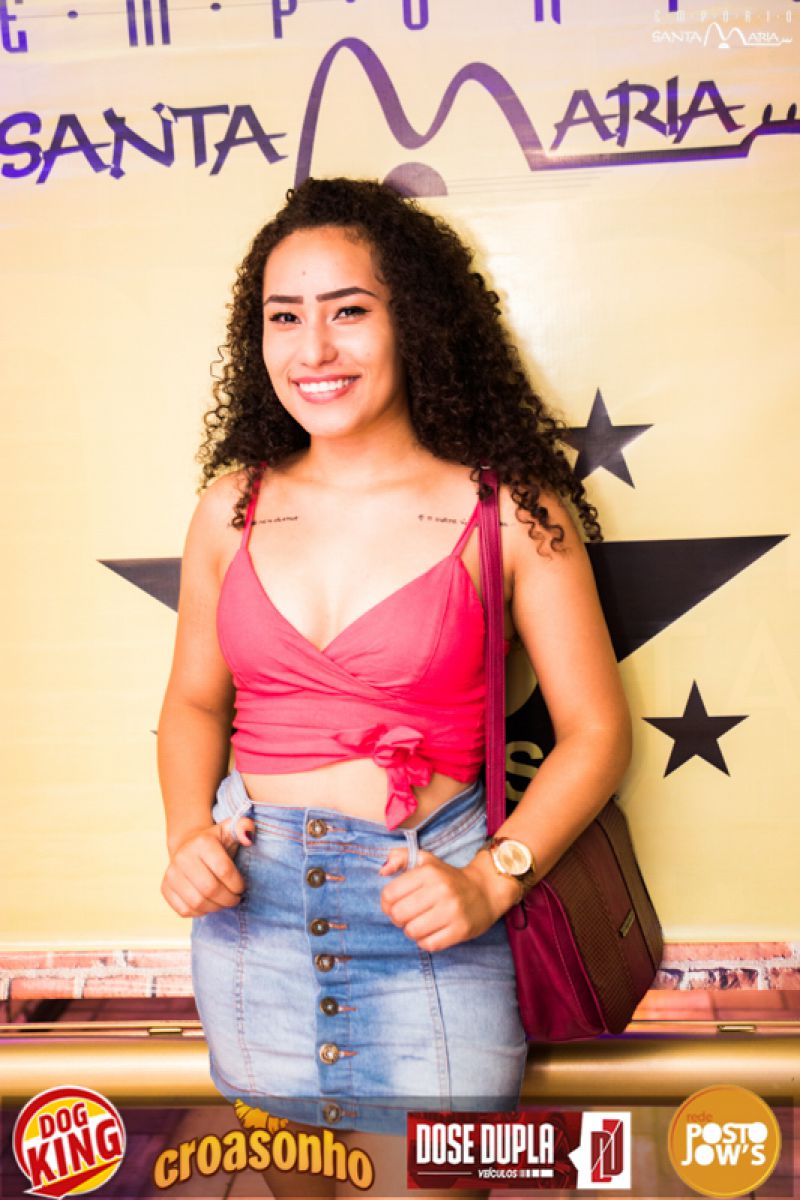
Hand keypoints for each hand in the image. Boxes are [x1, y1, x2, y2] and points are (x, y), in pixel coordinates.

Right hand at [161, 813, 255, 917]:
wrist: (188, 845)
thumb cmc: (216, 842)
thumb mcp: (230, 830)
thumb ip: (244, 827)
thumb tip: (248, 837)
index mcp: (202, 842)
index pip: (224, 870)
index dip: (237, 884)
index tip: (242, 887)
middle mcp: (183, 857)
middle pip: (210, 889)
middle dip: (228, 899)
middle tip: (235, 899)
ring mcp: (171, 873)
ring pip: (197, 903)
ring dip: (216, 907)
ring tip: (223, 902)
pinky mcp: (165, 888)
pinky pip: (184, 910)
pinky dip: (200, 912)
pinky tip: (208, 904)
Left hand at [379, 847, 521, 950]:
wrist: (485, 891)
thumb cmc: (448, 877)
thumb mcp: (425, 860)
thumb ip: (399, 857)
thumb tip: (382, 871)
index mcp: (428, 871)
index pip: (390, 894)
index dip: (386, 903)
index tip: (394, 904)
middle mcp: (440, 890)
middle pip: (399, 915)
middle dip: (398, 918)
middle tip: (406, 916)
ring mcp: (452, 911)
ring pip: (412, 931)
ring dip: (411, 931)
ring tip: (419, 924)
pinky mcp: (461, 930)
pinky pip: (429, 944)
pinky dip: (425, 941)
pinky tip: (431, 932)